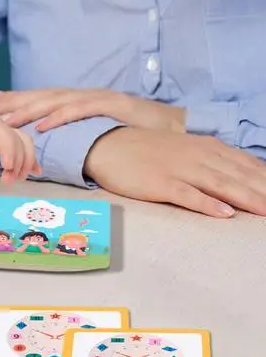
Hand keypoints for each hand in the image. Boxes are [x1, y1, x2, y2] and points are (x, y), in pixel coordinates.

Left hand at [0, 89, 184, 132]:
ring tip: (8, 118)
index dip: (18, 97)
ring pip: (56, 101)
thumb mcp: (101, 129)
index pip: (43, 97)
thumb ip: (80, 131)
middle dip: (16, 101)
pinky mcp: (111, 105)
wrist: (174, 125)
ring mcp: (98, 97)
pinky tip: (43, 125)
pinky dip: (60, 117)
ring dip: (31, 109)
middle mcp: (85, 94)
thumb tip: (55, 142)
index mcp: (81, 99)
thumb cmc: (135, 130)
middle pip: (44, 96)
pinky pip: (80, 111)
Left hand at [0, 97, 40, 181]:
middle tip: (8, 180)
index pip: (4, 134)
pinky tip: (35, 172)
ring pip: (24, 144)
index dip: (9, 150)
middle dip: (20, 161)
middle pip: (20, 141)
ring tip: (15, 180)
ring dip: (26, 162)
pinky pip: (22, 146)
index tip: (8, 167)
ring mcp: (2, 132)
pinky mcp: (2, 139)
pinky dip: (30, 158)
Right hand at [84, 127, 265, 217]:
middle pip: (239, 176)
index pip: (245, 164)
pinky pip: (187, 194)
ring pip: (220, 185)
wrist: (107, 144)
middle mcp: (197, 156)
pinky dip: (206, 203)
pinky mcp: (160, 183)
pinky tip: (224, 213)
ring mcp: (178, 169)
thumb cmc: (145, 148)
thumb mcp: (183, 147)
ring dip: (247, 198)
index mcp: (204, 147)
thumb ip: (211, 158)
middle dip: (265, 191)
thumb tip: (241, 171)